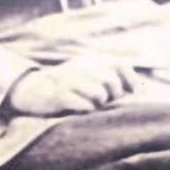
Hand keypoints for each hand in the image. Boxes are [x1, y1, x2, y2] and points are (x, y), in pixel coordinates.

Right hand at [7, 55, 139, 116]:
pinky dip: (86, 110)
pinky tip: (78, 109)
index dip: (131, 79)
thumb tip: (138, 88)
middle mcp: (80, 66)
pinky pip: (85, 106)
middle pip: (111, 80)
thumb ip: (109, 74)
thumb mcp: (86, 71)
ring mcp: (69, 80)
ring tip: (89, 105)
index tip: (135, 92)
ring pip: (99, 94)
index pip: (119, 64)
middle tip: (104, 102)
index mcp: (90, 59)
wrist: (31, 90)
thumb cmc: (67, 84)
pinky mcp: (59, 95)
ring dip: (99, 104)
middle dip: (114, 95)